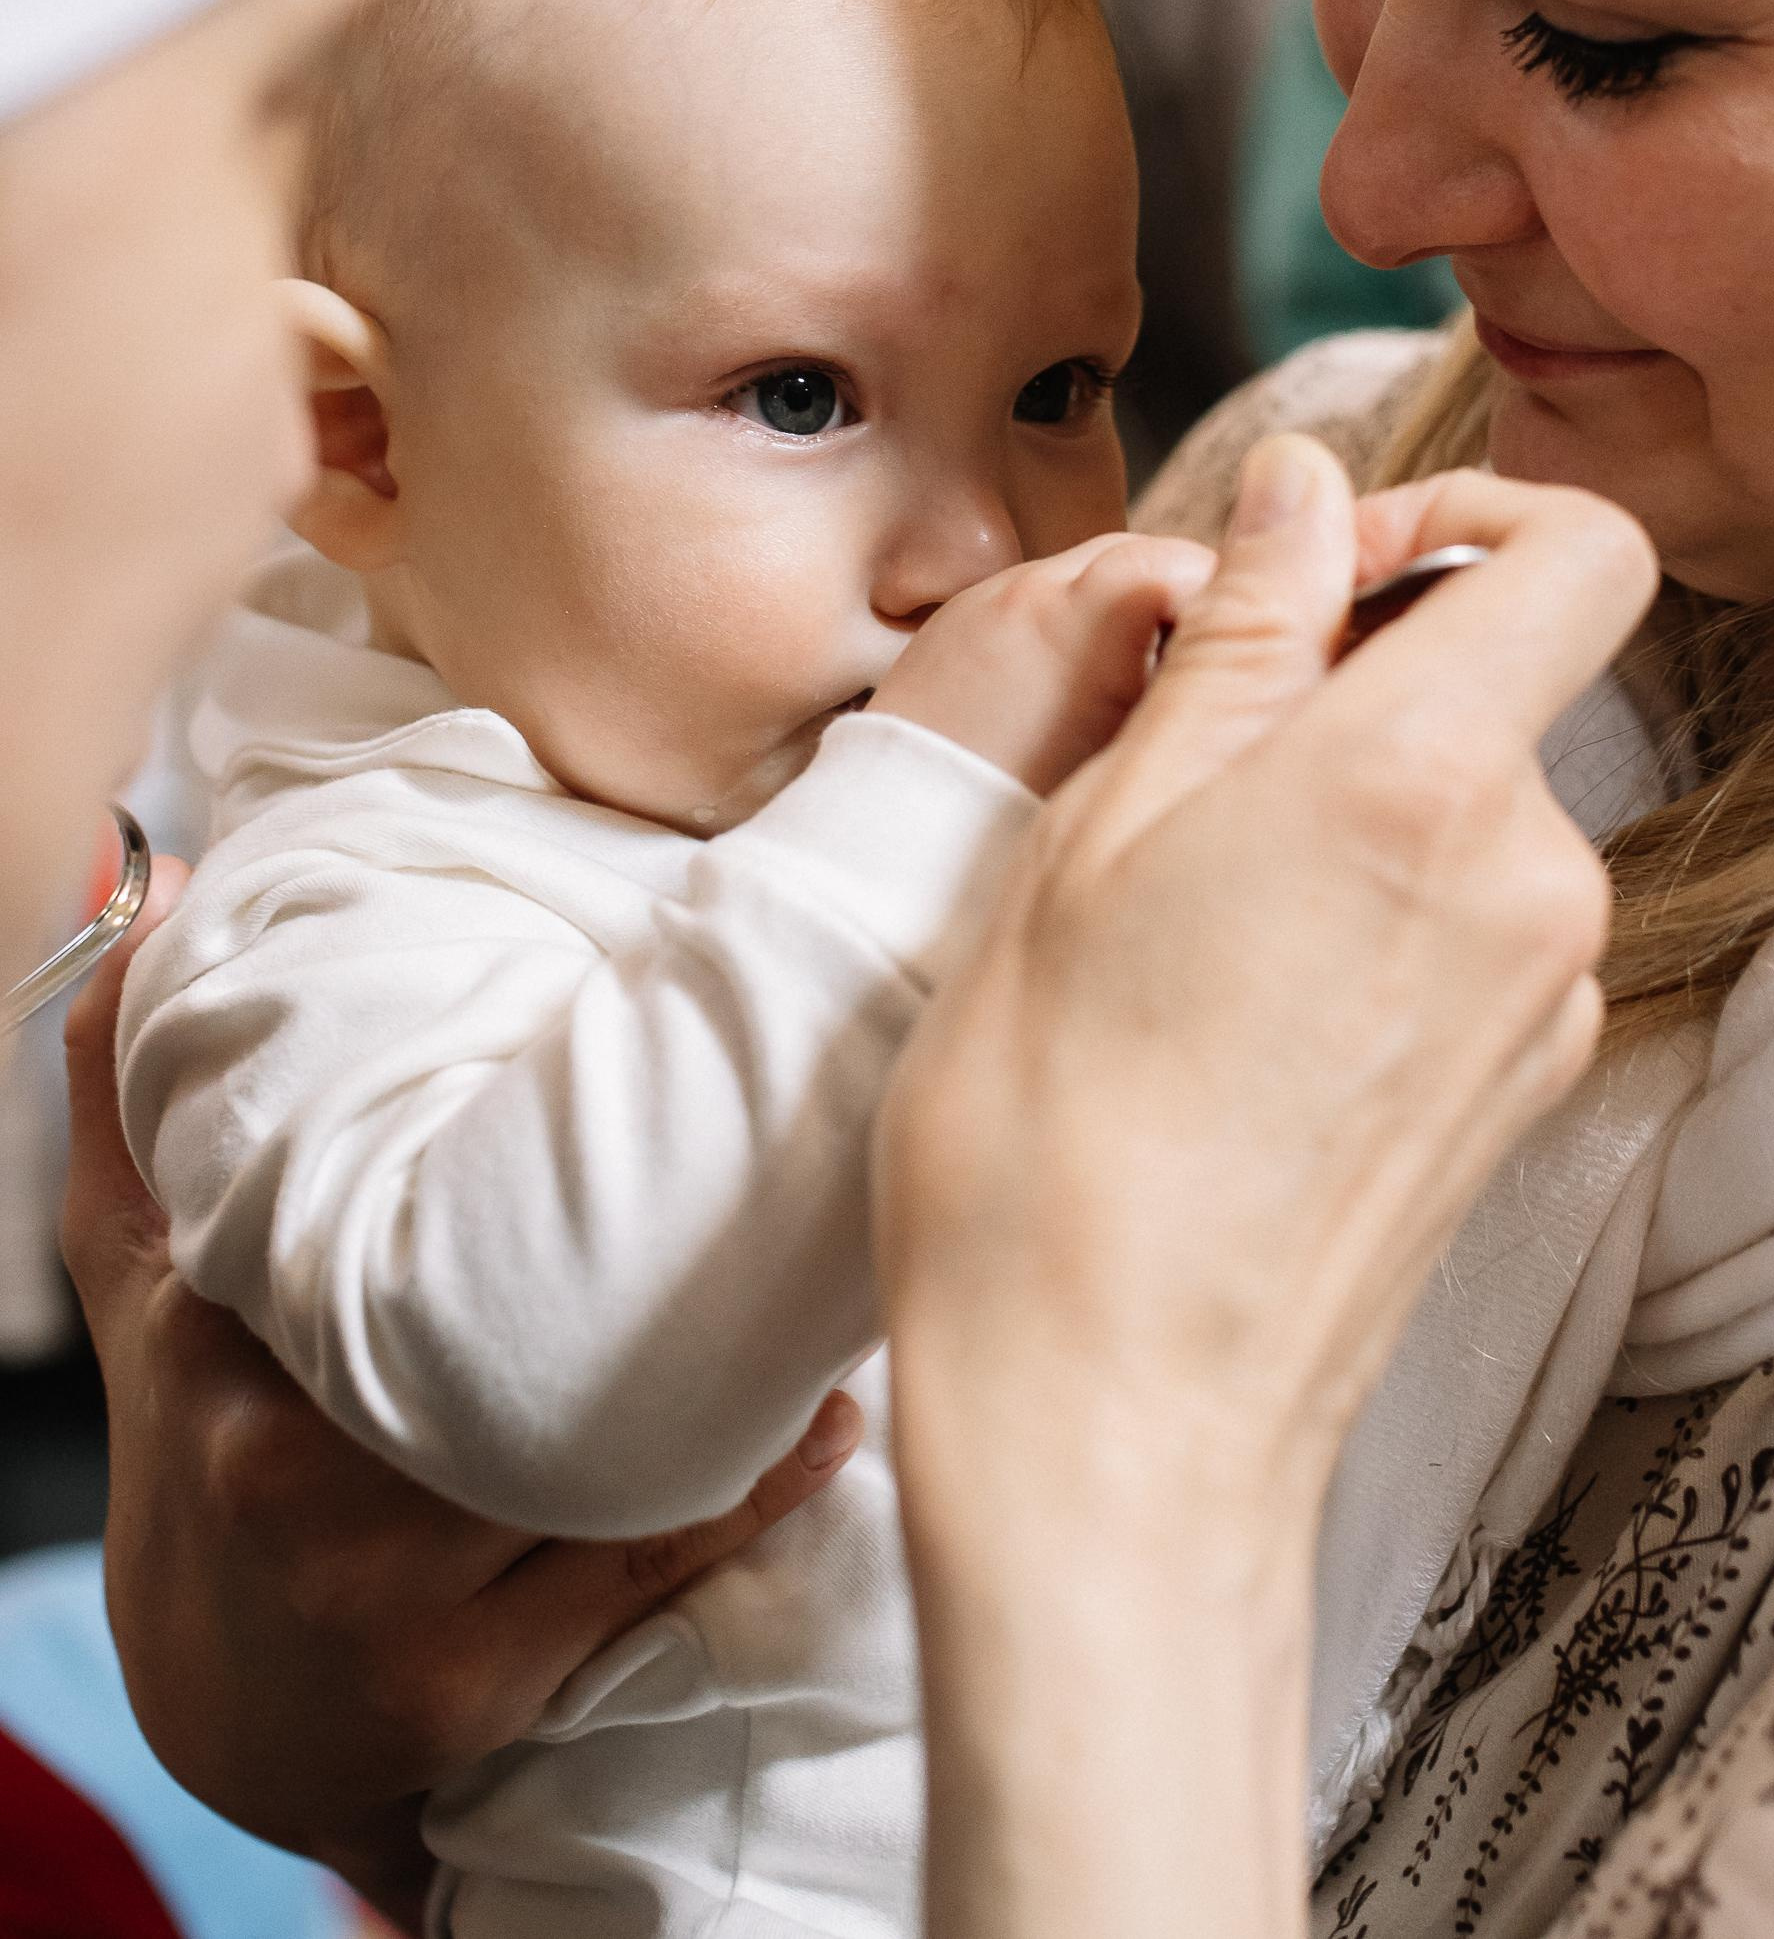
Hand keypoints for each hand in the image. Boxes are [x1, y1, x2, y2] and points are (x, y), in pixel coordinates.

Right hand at [61, 891, 862, 1920]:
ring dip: (735, 1363)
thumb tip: (147, 878)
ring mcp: (374, 1586)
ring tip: (824, 1269)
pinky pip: (643, 1563)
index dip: (528, 1127)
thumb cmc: (201, 1439)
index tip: (657, 1031)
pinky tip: (819, 1418)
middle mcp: (287, 1462)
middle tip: (798, 1138)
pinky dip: (749, 1487)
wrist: (218, 1712)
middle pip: (511, 1325)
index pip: (382, 1206)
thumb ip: (133, 1079)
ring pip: (596, 1444)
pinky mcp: (462, 1683)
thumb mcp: (142, 1268)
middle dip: (664, 1239)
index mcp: (222, 1336)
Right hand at [878, 433, 1654, 1938]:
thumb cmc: (1054, 1130)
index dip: (1470, 512)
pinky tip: (1238, 1004)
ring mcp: (1547, 997)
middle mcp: (1535, 877)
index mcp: (1427, 778)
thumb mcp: (1104, 825)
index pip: (1580, 551)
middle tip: (1184, 754)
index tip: (1333, 563)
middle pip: (1506, 679)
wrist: (1114, 1433)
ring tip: (1184, 907)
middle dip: (1360, 677)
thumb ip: (1241, 636)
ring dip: (1353, 803)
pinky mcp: (1527, 1091)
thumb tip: (1311, 484)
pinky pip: (1471, 924)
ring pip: (1474, 806)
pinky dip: (1377, 912)